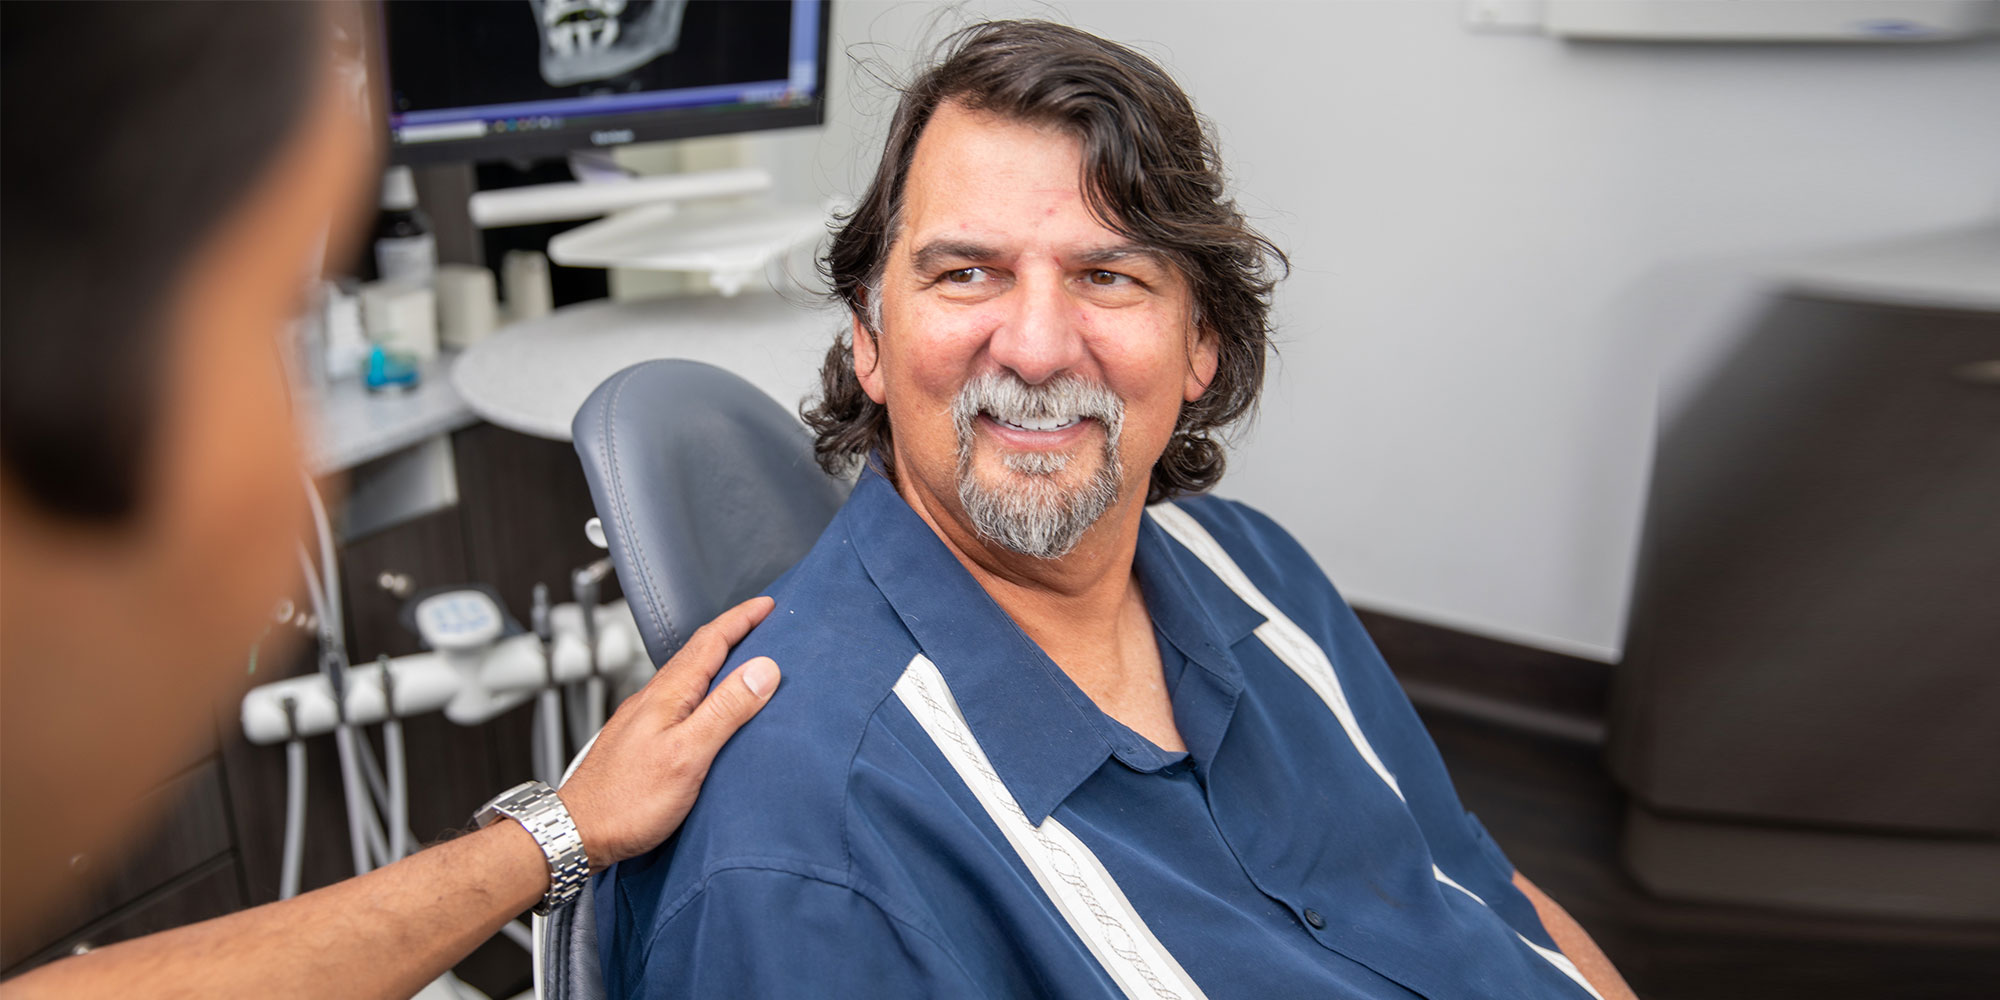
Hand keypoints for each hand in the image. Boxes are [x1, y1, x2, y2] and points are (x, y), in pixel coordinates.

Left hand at [557, 595, 780, 869]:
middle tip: (762, 625)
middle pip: (698, 654)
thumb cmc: (626, 802)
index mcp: (667, 695)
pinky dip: (703, 692)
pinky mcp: (640, 741)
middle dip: (732, 634)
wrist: (575, 833)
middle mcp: (652, 700)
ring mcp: (643, 720)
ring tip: (744, 662)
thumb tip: (763, 669)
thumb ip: (726, 711)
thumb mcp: (688, 755)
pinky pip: (679, 701)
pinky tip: (709, 709)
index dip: (741, 619)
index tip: (768, 605)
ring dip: (718, 662)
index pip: (710, 642)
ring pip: (688, 677)